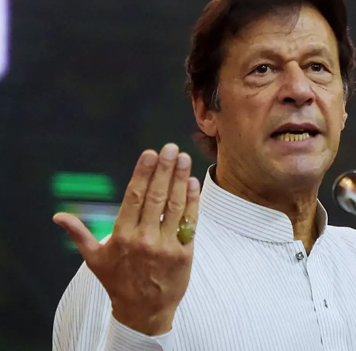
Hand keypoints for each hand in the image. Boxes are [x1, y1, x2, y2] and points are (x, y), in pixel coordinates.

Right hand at [53, 144, 199, 334]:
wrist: (144, 311)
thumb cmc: (118, 282)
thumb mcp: (95, 259)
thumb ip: (80, 234)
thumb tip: (58, 217)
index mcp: (122, 236)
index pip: (133, 197)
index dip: (143, 173)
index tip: (150, 153)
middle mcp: (144, 238)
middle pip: (156, 197)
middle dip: (164, 170)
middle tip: (170, 148)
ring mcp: (165, 246)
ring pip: (174, 206)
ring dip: (180, 180)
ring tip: (183, 158)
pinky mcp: (184, 253)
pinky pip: (189, 222)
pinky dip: (192, 201)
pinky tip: (193, 183)